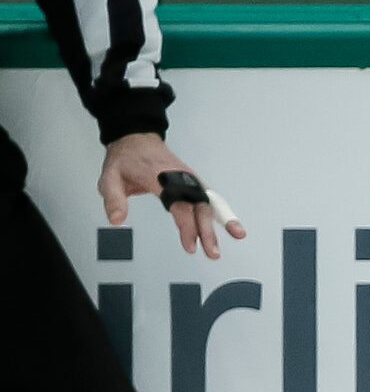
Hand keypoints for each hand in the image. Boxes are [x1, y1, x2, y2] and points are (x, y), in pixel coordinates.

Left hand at [99, 133, 244, 258]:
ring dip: (224, 220)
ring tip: (237, 236)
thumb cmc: (125, 160)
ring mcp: (189, 179)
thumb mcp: (109, 176)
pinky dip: (224, 213)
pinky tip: (234, 228)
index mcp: (159, 176)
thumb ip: (113, 199)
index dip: (187, 227)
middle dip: (208, 230)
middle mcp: (179, 177)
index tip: (190, 246)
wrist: (136, 139)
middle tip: (213, 252)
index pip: (179, 205)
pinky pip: (211, 199)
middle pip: (199, 205)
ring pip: (209, 202)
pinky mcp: (194, 183)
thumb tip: (117, 221)